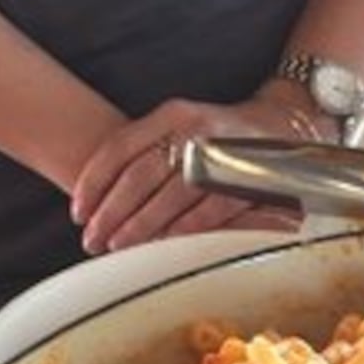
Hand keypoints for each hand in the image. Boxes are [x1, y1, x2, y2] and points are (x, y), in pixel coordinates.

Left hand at [70, 93, 312, 253]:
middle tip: (92, 240)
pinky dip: (183, 229)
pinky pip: (208, 209)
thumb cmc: (222, 140)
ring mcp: (219, 151)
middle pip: (139, 175)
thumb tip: (104, 198)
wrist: (285, 127)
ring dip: (141, 226)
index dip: (94, 183)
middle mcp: (192, 128)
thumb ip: (149, 155)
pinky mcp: (245, 177)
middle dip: (112, 213)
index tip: (78, 213)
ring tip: (118, 247)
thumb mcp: (182, 132)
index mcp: (170, 115)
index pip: (120, 148)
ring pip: (169, 195)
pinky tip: (163, 245)